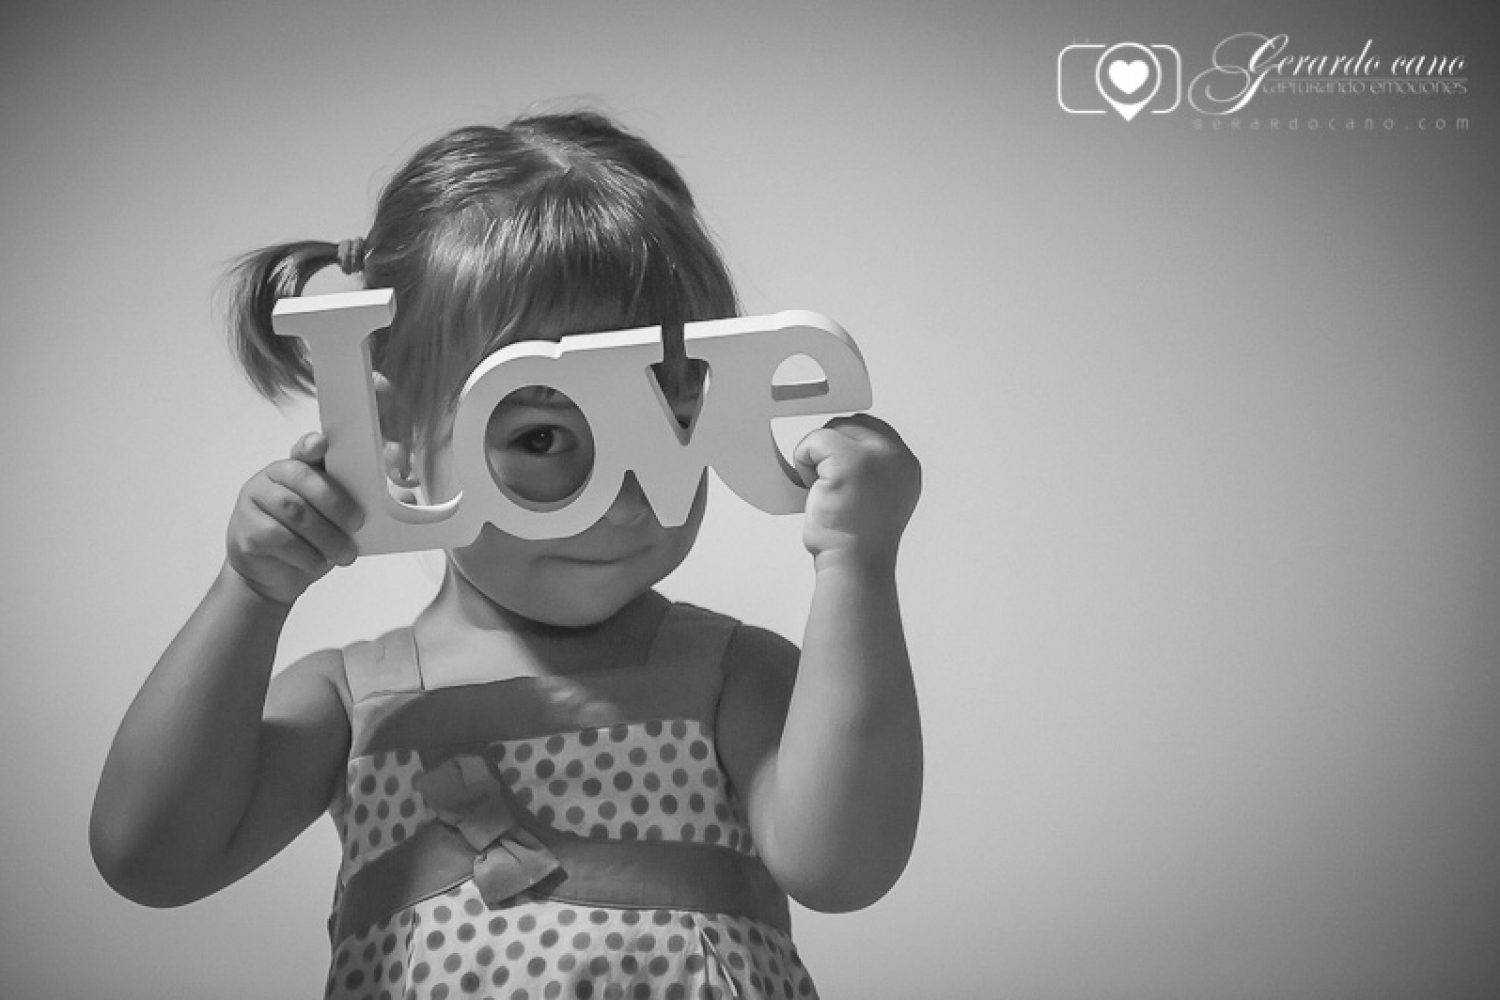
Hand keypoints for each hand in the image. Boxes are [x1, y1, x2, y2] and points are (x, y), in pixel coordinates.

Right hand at [224, 433, 364, 606]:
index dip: (311, 445)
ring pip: (295, 512)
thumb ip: (363, 503)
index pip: (303, 450)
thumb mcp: (337, 521)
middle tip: (357, 524)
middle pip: (303, 479)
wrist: (273, 578)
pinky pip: (280, 538)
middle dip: (337, 503)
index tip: (322, 444)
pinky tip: (317, 561)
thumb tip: (406, 496)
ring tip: (344, 553)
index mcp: (296, 469)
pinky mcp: (246, 531)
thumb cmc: (309, 543)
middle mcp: (271, 480)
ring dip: (327, 536)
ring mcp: (254, 503)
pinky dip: (307, 554)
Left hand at [792, 414, 920, 573]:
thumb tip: (844, 449)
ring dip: (817, 458)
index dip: (847, 445)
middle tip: (829, 487)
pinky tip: (815, 490)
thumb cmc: (858, 543)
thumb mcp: (878, 500)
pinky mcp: (849, 461)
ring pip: (832, 430)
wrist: (856, 567)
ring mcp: (876, 457)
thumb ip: (872, 470)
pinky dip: (804, 461)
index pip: (873, 430)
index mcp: (906, 467)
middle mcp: (898, 457)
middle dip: (830, 450)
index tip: (837, 473)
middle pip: (851, 425)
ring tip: (826, 492)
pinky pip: (814, 441)